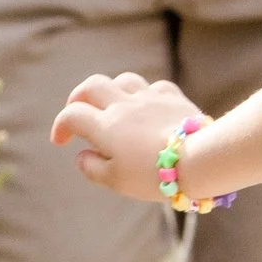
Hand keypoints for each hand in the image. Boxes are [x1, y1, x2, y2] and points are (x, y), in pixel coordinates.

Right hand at [50, 70, 205, 201]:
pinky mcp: (173, 98)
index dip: (61, 126)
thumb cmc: (154, 175)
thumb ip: (92, 168)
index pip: (72, 115)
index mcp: (106, 126)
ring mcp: (150, 98)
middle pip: (92, 85)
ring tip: (113, 107)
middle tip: (79, 112)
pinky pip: (155, 87)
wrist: (199, 159)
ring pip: (123, 80)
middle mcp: (124, 105)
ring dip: (113, 90)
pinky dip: (147, 95)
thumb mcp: (116, 181)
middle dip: (79, 97)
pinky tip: (149, 107)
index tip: (61, 142)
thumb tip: (82, 156)